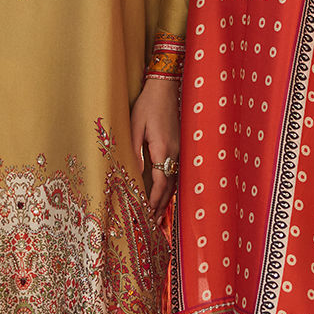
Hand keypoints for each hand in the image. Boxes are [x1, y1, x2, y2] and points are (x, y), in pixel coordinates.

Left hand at [130, 78, 180, 223]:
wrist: (165, 88)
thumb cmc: (148, 105)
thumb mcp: (135, 126)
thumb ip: (135, 151)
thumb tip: (135, 174)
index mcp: (162, 149)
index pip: (159, 183)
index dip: (153, 201)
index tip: (145, 214)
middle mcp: (174, 153)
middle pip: (169, 187)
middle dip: (161, 207)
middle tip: (153, 225)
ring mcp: (178, 150)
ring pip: (174, 182)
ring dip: (166, 200)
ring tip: (159, 217)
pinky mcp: (178, 146)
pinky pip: (175, 173)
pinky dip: (170, 188)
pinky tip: (165, 195)